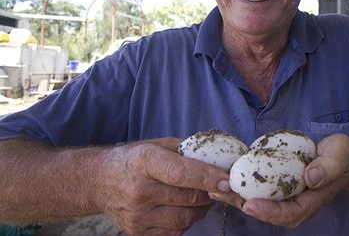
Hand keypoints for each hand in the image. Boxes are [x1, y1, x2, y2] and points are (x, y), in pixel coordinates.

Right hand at [94, 137, 230, 234]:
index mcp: (144, 161)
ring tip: (203, 197)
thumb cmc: (134, 159)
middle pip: (187, 198)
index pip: (181, 173)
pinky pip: (174, 232)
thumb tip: (219, 157)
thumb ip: (186, 150)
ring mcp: (136, 215)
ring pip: (185, 218)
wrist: (98, 181)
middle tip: (220, 187)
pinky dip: (186, 221)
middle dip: (211, 193)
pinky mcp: (137, 232)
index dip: (207, 178)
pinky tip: (185, 208)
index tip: (227, 181)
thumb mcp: (157, 144)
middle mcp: (139, 190)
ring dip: (201, 209)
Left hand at [210, 134, 348, 227]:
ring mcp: (286, 195)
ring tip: (216, 189)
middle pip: (269, 212)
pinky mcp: (278, 184)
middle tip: (223, 196)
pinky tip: (226, 178)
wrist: (340, 156)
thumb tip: (310, 178)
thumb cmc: (341, 156)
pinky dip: (243, 186)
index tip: (250, 205)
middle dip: (245, 207)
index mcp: (311, 201)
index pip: (289, 214)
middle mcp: (296, 202)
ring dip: (237, 198)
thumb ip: (327, 168)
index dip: (269, 212)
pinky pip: (259, 189)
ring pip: (260, 202)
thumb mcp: (339, 157)